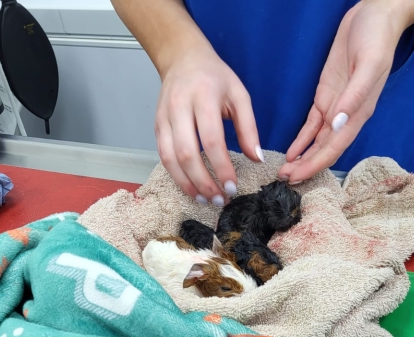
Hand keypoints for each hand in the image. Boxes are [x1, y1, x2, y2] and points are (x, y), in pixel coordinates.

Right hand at [156, 45, 262, 204]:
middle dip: (203, 181)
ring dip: (187, 184)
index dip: (221, 167)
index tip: (232, 187)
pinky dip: (176, 176)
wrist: (182, 58)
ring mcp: (164, 118)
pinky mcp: (156, 127)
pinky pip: (163, 157)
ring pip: (170, 159)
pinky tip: (191, 188)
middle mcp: (179, 107)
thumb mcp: (239, 95)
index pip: (211, 139)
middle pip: (187, 153)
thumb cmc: (215, 78)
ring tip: (204, 200)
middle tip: (218, 200)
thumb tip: (256, 159)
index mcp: (203, 96)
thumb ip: (249, 128)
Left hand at [279, 0, 407, 183]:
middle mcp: (346, 117)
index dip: (316, 165)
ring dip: (302, 159)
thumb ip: (354, 96)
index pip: (335, 148)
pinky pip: (312, 127)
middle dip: (305, 167)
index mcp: (359, 114)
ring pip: (317, 142)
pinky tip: (291, 154)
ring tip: (284, 173)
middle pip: (324, 150)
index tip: (298, 177)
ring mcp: (335, 109)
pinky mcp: (326, 98)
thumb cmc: (376, 38)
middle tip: (283, 180)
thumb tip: (339, 124)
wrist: (375, 16)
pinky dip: (301, 141)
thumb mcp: (369, 65)